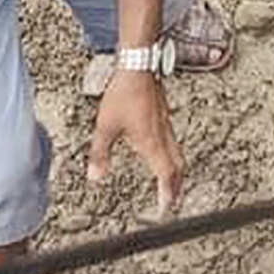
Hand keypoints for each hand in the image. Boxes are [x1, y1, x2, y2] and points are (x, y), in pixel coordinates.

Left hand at [88, 70, 183, 218]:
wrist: (138, 66)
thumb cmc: (124, 93)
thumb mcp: (106, 127)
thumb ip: (100, 154)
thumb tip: (95, 176)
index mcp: (152, 142)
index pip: (166, 174)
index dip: (167, 192)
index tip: (166, 207)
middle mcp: (162, 135)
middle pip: (177, 166)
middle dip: (177, 185)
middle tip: (173, 199)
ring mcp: (165, 123)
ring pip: (177, 152)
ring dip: (175, 170)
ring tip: (170, 179)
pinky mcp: (163, 114)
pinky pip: (172, 140)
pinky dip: (171, 154)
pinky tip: (161, 151)